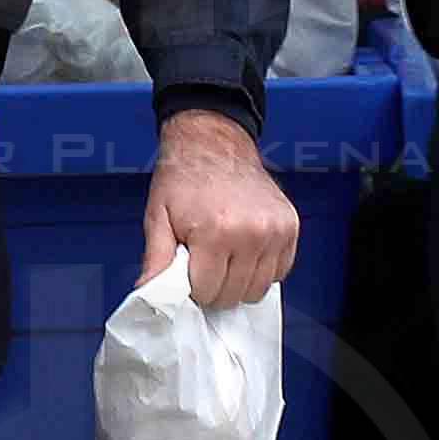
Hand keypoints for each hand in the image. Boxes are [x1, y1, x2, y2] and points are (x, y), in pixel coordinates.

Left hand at [141, 107, 300, 310]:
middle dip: (215, 289)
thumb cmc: (183, 180)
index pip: (207, 292)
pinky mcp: (290, 227)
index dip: (193, 289)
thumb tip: (148, 294)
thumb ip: (156, 260)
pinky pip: (279, 272)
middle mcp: (251, 233)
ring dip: (239, 283)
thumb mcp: (158, 217)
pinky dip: (261, 271)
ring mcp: (275, 231)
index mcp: (215, 232)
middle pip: (234, 295)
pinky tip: (244, 252)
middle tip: (203, 266)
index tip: (187, 273)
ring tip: (224, 259)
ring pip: (258, 289)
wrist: (214, 144)